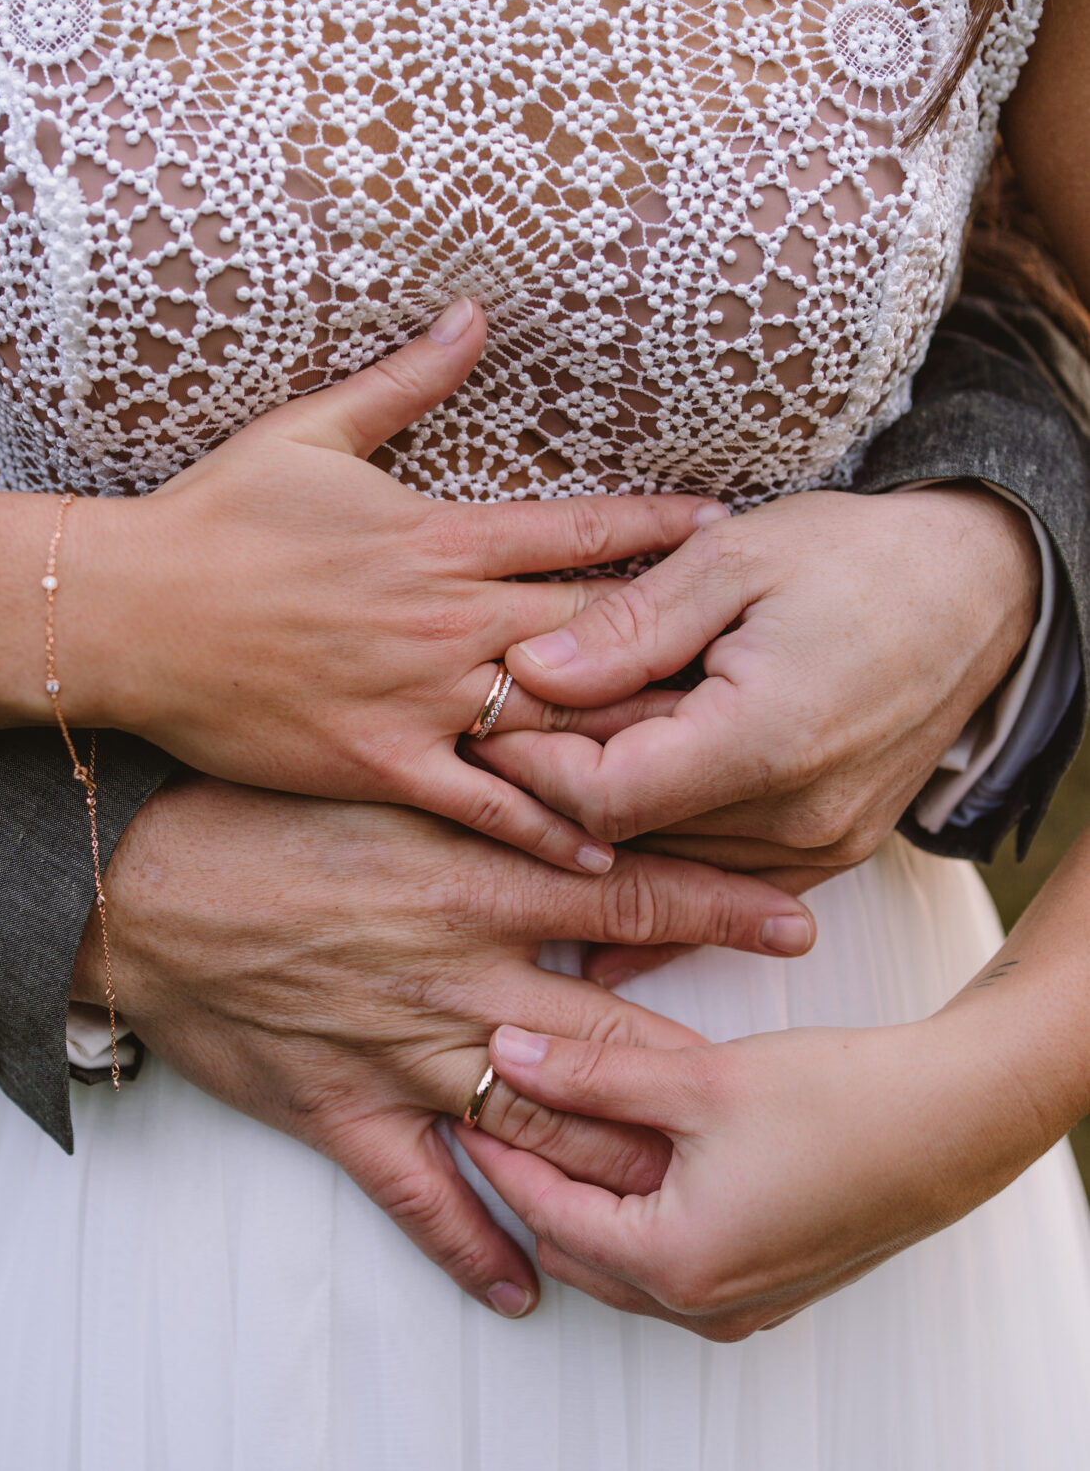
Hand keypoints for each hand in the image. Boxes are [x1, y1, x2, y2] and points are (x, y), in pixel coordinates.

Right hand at [71, 299, 721, 872]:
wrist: (130, 613)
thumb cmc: (217, 517)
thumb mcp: (311, 429)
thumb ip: (406, 378)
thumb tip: (473, 310)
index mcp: (441, 535)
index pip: (580, 530)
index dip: (661, 528)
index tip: (730, 530)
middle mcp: (448, 618)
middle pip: (596, 632)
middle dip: (681, 644)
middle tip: (762, 660)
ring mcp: (419, 697)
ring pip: (555, 721)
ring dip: (636, 737)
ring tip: (719, 757)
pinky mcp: (381, 762)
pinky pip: (483, 803)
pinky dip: (545, 826)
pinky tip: (609, 848)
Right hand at [73, 777, 814, 1315]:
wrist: (133, 888)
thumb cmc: (255, 814)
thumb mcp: (380, 779)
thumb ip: (478, 787)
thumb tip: (571, 774)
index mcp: (473, 882)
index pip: (630, 899)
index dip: (722, 912)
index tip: (800, 921)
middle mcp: (458, 977)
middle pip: (608, 1033)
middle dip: (700, 1063)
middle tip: (784, 1088)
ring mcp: (403, 1054)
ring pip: (537, 1127)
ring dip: (614, 1166)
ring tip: (693, 1200)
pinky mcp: (341, 1113)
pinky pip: (419, 1198)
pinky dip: (474, 1247)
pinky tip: (527, 1291)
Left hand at [457, 972, 1061, 1338]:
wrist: (954, 1121)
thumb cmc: (843, 1102)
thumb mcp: (698, 1079)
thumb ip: (589, 1071)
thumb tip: (507, 1054)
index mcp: (676, 1265)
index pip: (546, 1213)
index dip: (497, 1155)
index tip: (465, 1108)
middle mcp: (705, 1304)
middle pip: (577, 1249)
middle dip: (532, 1186)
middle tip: (499, 1120)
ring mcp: (744, 1303)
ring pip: (623, 1264)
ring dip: (584, 1204)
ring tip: (556, 1134)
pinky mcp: (773, 1283)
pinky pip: (674, 1268)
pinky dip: (637, 1219)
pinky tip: (635, 1163)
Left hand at [478, 486, 1038, 940]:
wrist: (977, 590)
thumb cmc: (854, 558)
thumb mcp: (731, 559)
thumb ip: (626, 627)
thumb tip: (528, 671)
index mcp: (765, 737)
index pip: (605, 795)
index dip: (534, 767)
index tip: (492, 722)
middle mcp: (797, 813)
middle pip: (631, 832)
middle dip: (560, 784)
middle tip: (507, 735)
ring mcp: (820, 844)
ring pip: (671, 860)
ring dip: (611, 818)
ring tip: (563, 761)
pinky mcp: (832, 852)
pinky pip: (726, 887)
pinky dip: (665, 877)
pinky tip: (602, 913)